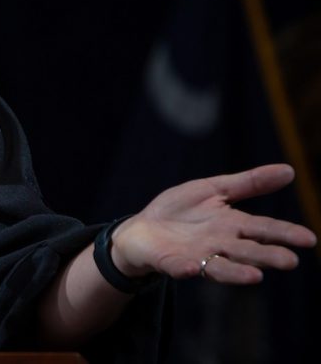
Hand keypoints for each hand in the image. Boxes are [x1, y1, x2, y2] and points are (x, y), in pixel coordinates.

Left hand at [110, 163, 316, 283]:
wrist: (143, 228)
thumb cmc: (182, 210)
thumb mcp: (213, 189)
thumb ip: (248, 183)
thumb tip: (290, 170)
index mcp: (232, 225)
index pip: (263, 229)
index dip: (284, 233)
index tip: (309, 239)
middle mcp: (220, 245)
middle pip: (247, 251)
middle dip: (267, 256)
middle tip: (290, 261)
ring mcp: (196, 256)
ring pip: (220, 267)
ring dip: (236, 272)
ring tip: (256, 276)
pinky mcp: (171, 262)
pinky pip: (179, 267)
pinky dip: (185, 268)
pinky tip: (192, 267)